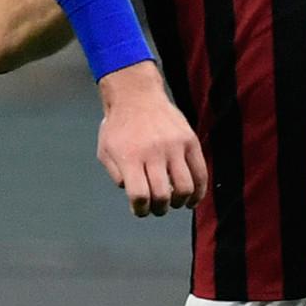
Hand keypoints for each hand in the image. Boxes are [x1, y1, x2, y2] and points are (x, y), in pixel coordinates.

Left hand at [95, 62, 208, 217]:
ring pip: (185, 187)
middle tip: (157, 208)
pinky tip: (192, 198)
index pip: (140, 195)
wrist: (136, 95)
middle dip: (159, 209)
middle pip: (163, 195)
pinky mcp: (190, 140)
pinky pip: (201, 172)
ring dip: (180, 202)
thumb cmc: (119, 127)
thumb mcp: (105, 152)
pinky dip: (199, 191)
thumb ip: (117, 176)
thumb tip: (137, 196)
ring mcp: (174, 146)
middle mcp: (153, 152)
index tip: (141, 210)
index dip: (141, 210)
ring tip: (175, 202)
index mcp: (130, 157)